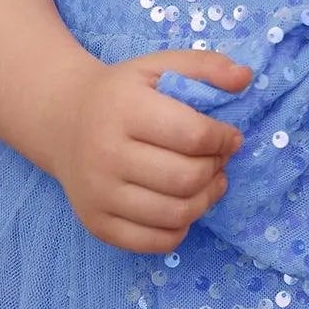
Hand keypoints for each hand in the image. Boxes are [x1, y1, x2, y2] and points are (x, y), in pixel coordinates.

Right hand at [51, 48, 253, 253]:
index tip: (229, 136)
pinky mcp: (96, 223)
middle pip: (185, 179)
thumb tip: (245, 78)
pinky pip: (153, 242)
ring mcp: (97, 194)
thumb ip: (206, 66)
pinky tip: (184, 205)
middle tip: (219, 160)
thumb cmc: (122, 93)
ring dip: (205, 200)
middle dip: (215, 170)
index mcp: (124, 109)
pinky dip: (181, 228)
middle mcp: (105, 153)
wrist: (63, 120)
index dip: (223, 139)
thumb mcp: (159, 67)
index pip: (192, 135)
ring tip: (209, 182)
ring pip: (174, 215)